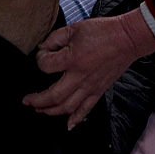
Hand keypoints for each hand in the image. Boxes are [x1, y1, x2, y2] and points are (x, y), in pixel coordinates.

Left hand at [23, 9, 154, 129]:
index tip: (41, 54)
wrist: (127, 39)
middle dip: (37, 101)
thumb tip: (43, 48)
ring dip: (51, 111)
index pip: (46, 66)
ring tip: (40, 110)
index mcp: (72, 59)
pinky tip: (68, 125)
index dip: (39, 59)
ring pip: (68, 107)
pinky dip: (76, 119)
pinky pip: (86, 109)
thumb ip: (55, 38)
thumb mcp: (74, 28)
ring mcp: (90, 86)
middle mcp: (80, 77)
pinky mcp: (99, 91)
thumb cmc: (102, 31)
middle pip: (54, 96)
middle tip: (27, 101)